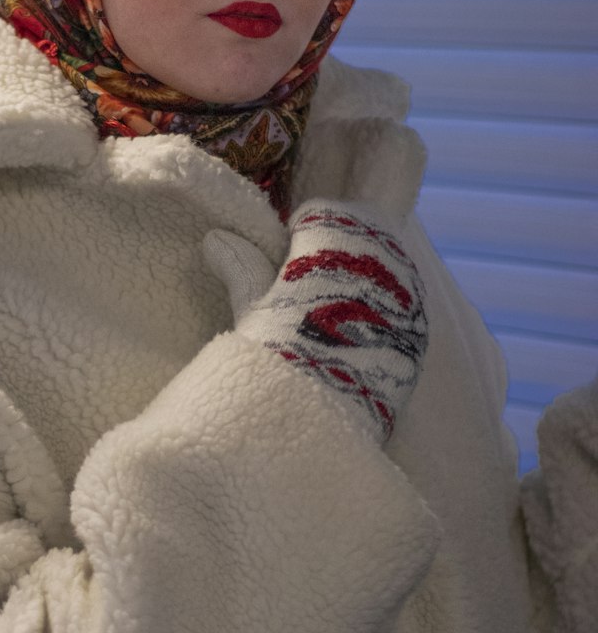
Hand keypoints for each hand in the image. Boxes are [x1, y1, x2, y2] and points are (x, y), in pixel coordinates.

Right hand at [203, 202, 427, 441]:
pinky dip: (378, 311)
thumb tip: (214, 237)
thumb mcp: (254, 308)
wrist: (329, 418)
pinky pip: (399, 304)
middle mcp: (384, 254)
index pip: (319, 214)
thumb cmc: (282, 353)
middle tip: (303, 290)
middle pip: (359, 234)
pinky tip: (353, 340)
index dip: (297, 235)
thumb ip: (241, 266)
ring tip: (327, 316)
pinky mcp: (420, 330)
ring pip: (383, 268)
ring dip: (358, 280)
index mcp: (340, 235)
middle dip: (334, 252)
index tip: (282, 262)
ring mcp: (408, 292)